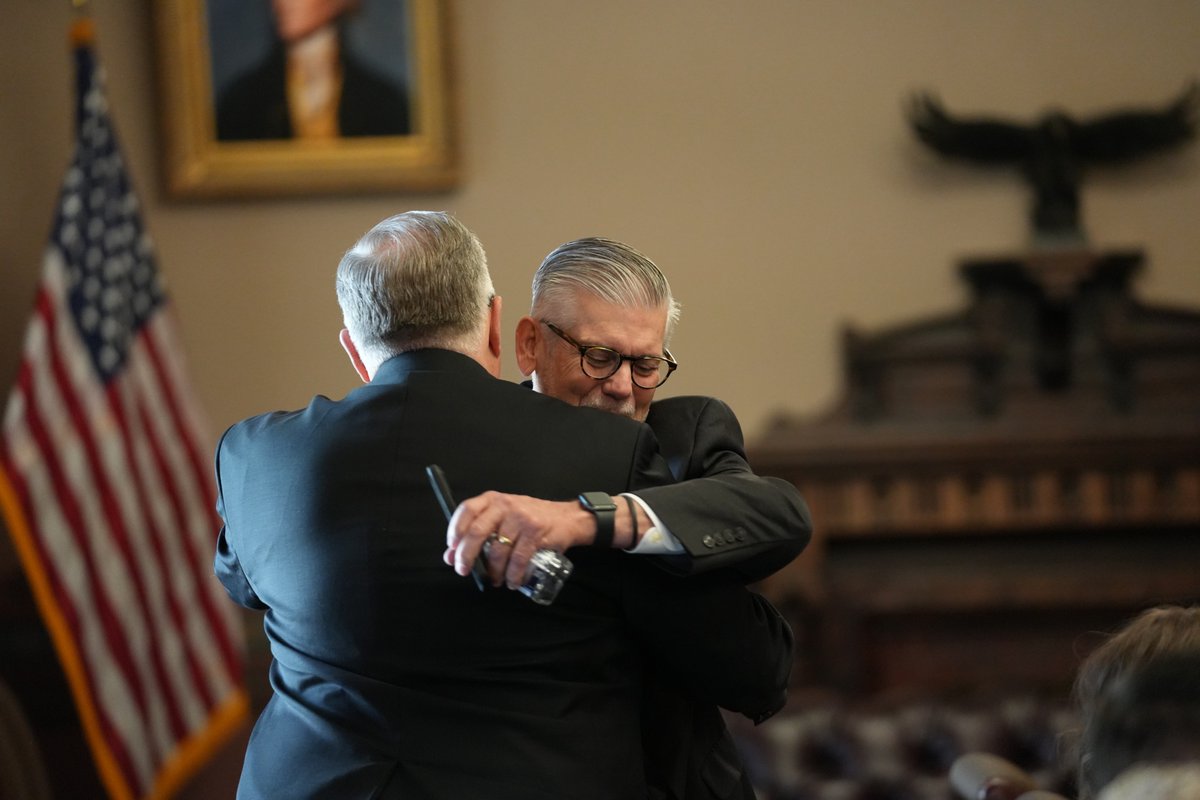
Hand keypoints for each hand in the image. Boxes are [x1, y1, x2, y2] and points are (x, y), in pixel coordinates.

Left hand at [443, 492, 591, 590]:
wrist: (567, 518)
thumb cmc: (530, 519)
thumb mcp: (503, 518)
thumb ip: (479, 533)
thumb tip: (451, 556)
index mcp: (493, 500)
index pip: (467, 510)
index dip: (455, 531)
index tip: (452, 550)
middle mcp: (505, 505)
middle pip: (477, 531)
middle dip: (467, 555)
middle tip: (464, 571)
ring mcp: (521, 518)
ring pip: (498, 550)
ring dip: (493, 571)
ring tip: (495, 580)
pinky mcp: (535, 532)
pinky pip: (518, 559)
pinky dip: (513, 575)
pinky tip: (512, 581)